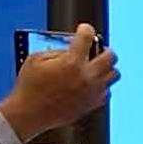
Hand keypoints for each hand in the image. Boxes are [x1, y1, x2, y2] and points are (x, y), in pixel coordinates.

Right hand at [0, 24, 118, 140]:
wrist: (28, 114)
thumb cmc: (29, 88)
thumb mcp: (36, 60)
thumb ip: (57, 51)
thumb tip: (71, 48)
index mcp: (72, 62)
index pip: (87, 37)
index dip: (86, 30)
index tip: (85, 29)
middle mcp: (87, 76)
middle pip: (110, 56)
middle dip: (104, 49)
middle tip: (98, 50)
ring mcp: (92, 91)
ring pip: (114, 74)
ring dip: (107, 68)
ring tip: (96, 67)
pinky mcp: (93, 104)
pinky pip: (107, 91)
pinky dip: (102, 85)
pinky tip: (92, 84)